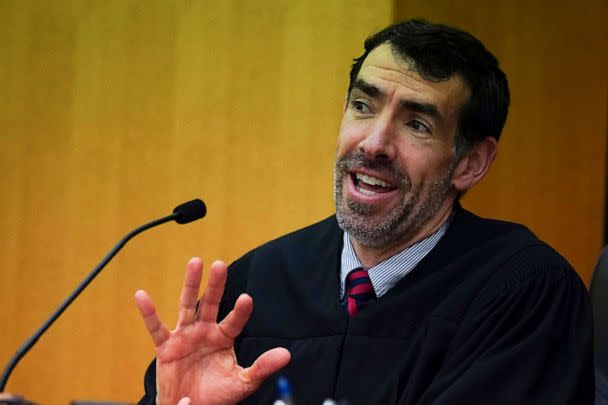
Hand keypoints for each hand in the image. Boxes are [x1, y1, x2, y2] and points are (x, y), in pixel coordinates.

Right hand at [135, 258, 290, 404]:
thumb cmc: (216, 395)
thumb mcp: (242, 382)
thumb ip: (262, 367)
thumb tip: (286, 355)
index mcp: (224, 338)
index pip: (234, 321)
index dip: (240, 311)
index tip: (247, 299)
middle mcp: (205, 331)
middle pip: (210, 303)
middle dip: (216, 284)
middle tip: (220, 264)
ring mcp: (185, 336)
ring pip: (187, 306)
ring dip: (190, 284)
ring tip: (195, 263)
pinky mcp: (166, 347)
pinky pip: (156, 328)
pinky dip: (149, 313)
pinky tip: (142, 296)